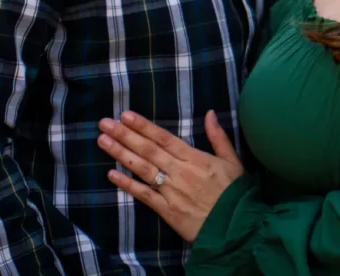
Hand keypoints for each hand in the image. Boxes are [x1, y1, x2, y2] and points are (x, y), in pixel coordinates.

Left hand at [97, 110, 243, 241]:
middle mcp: (179, 172)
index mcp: (195, 158)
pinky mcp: (166, 210)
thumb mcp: (232, 161)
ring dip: (121, 154)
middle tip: (105, 123)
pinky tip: (111, 175)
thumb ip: (218, 137)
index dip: (143, 126)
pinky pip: (144, 195)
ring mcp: (171, 191)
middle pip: (148, 150)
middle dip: (125, 135)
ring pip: (142, 169)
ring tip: (103, 141)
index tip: (125, 115)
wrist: (236, 228)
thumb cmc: (234, 193)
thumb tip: (210, 113)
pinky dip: (127, 185)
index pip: (164, 138)